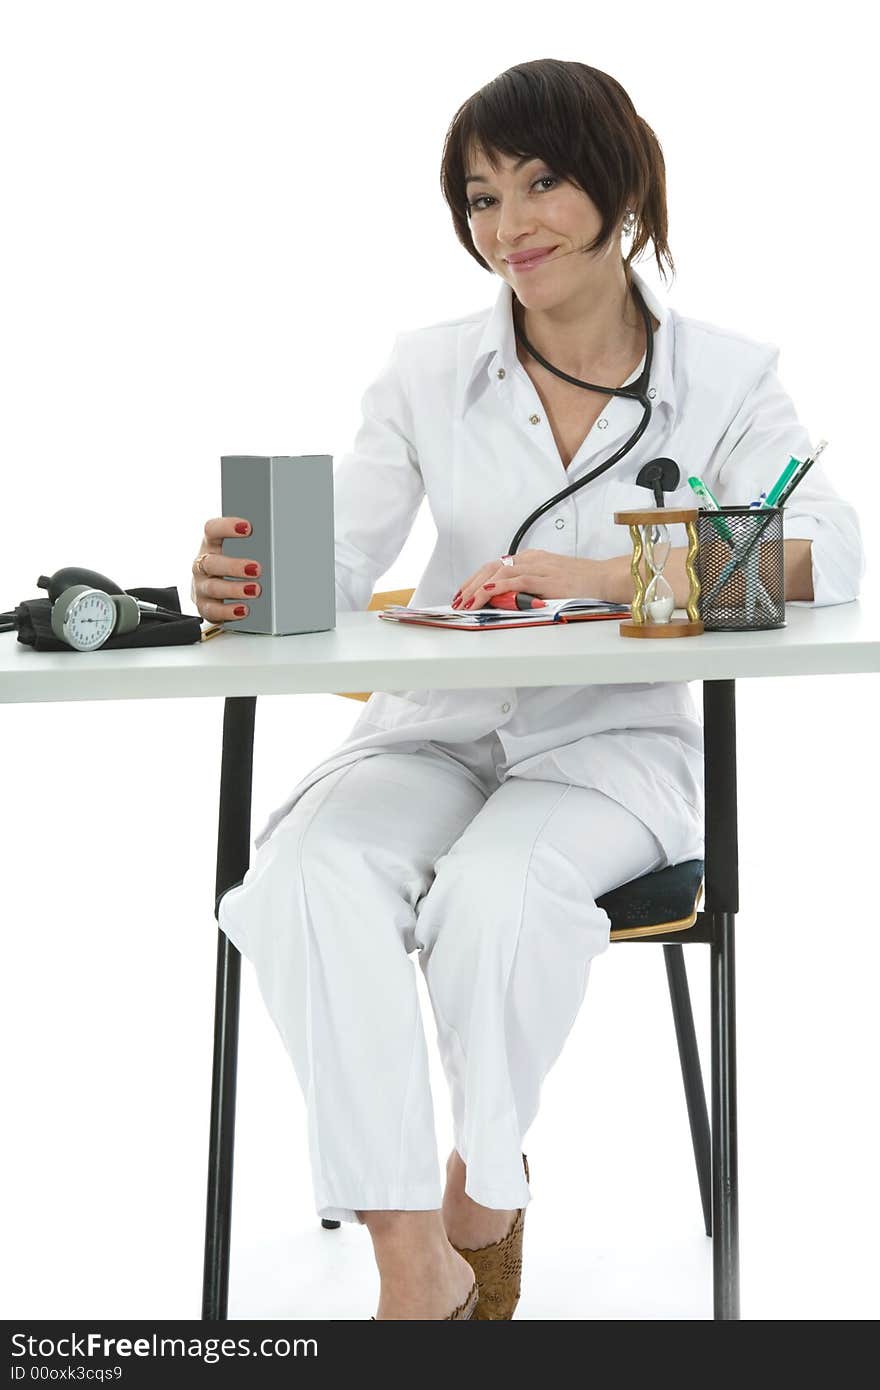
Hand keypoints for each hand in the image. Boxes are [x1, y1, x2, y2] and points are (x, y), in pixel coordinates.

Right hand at [191, 517, 260, 622]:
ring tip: (255, 590)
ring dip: (235, 589)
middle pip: (211, 562)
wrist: (212, 593)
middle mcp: (202, 565)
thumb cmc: (230, 568)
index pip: (212, 530)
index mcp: (210, 545)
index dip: (226, 527)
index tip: (248, 528)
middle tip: (257, 569)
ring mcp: (201, 587)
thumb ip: (255, 545)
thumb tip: (287, 541)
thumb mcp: (239, 552)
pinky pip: (213, 610)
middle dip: (234, 566)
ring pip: (213, 587)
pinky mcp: (204, 607)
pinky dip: (229, 611)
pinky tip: (244, 609)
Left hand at [451, 550, 603, 610]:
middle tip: (458, 600)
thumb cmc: (583, 583)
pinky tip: (486, 595)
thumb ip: (530, 588)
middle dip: (471, 584)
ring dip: (479, 589)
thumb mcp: (550, 583)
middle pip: (491, 568)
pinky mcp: (546, 578)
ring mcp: (538, 567)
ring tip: (467, 603)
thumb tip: (507, 601)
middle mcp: (532, 560)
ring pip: (499, 574)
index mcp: (531, 559)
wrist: (606, 578)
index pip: (495, 566)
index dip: (476, 579)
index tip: (464, 592)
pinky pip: (516, 581)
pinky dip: (498, 588)